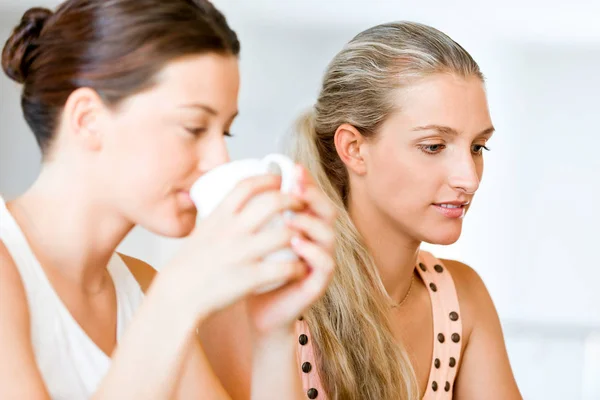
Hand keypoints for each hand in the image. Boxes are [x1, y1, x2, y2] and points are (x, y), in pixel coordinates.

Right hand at [161, 174, 309, 325]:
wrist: (179, 296)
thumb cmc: (191, 264)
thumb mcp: (203, 230)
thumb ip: (221, 216)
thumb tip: (238, 202)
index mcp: (219, 215)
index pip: (247, 185)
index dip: (268, 178)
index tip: (280, 180)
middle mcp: (231, 230)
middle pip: (273, 202)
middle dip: (293, 201)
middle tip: (301, 206)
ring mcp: (241, 253)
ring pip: (285, 234)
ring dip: (302, 234)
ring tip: (306, 238)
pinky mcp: (249, 277)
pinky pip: (284, 267)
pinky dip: (297, 267)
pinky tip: (300, 268)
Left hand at [246, 165, 336, 334]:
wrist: (256, 310)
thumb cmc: (255, 271)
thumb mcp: (252, 238)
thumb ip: (254, 213)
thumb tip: (242, 179)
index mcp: (303, 225)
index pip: (311, 197)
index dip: (306, 182)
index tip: (293, 169)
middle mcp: (317, 240)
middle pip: (326, 211)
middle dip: (313, 196)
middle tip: (296, 189)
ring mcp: (320, 261)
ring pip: (329, 235)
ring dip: (311, 223)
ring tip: (292, 218)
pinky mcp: (319, 282)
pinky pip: (326, 264)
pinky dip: (314, 252)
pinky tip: (297, 244)